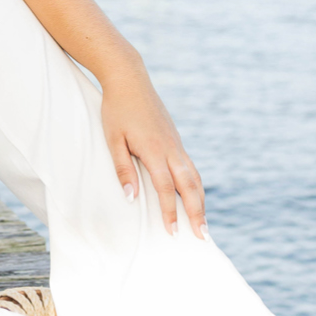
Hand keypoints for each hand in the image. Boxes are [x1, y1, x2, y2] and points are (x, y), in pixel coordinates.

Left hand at [99, 58, 206, 236]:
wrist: (130, 79)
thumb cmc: (116, 110)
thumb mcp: (113, 139)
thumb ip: (123, 169)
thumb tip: (131, 198)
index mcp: (154, 150)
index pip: (166, 188)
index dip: (170, 212)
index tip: (172, 232)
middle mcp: (171, 148)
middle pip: (190, 186)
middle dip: (197, 213)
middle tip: (202, 236)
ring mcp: (176, 143)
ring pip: (194, 177)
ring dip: (200, 201)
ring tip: (203, 223)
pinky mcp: (176, 140)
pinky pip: (190, 167)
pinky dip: (196, 186)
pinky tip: (195, 196)